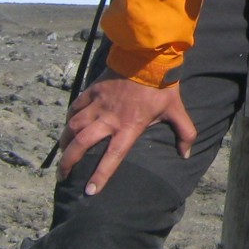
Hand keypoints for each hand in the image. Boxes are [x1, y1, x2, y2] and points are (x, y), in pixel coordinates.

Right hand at [58, 71, 196, 194]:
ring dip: (66, 141)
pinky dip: (70, 118)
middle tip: (62, 175)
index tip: (89, 192)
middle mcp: (109, 118)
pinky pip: (76, 107)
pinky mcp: (93, 90)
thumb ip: (185, 133)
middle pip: (82, 143)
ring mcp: (99, 103)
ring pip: (74, 126)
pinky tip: (68, 126)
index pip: (112, 157)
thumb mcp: (176, 110)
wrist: (148, 56)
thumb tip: (186, 154)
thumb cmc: (162, 86)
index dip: (101, 175)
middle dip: (68, 162)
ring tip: (63, 153)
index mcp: (129, 127)